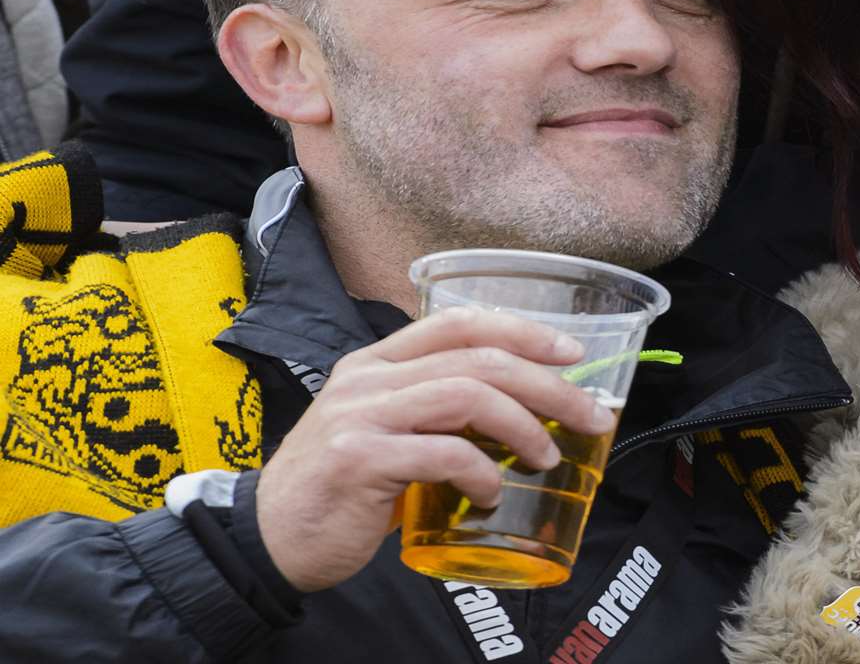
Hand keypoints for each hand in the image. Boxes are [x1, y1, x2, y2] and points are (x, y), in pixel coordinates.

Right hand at [254, 308, 612, 592]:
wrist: (268, 540)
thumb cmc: (341, 488)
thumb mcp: (389, 433)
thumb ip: (439, 415)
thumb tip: (522, 415)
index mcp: (377, 362)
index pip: (458, 322)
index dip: (523, 331)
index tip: (572, 354)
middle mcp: (367, 379)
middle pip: (478, 359)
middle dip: (547, 385)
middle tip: (589, 415)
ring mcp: (360, 417)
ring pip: (467, 396)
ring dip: (523, 427)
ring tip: (546, 457)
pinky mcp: (359, 461)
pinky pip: (443, 454)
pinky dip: (482, 473)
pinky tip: (491, 493)